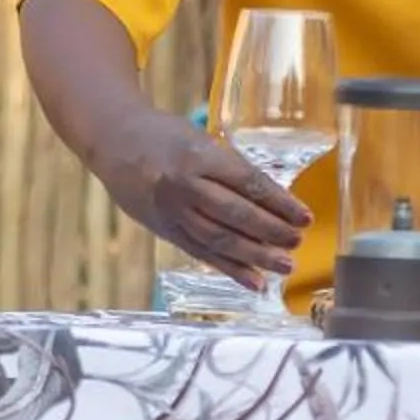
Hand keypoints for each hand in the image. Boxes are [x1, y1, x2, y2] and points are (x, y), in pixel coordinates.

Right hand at [100, 110, 311, 292]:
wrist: (114, 142)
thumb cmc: (164, 136)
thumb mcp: (200, 140)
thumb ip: (229, 167)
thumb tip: (270, 197)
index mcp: (199, 157)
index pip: (248, 183)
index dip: (280, 203)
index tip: (305, 216)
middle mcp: (186, 187)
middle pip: (236, 215)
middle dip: (272, 232)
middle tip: (298, 242)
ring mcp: (174, 212)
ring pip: (221, 240)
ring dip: (256, 256)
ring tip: (285, 266)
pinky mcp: (166, 231)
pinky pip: (202, 254)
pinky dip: (230, 270)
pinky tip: (254, 282)